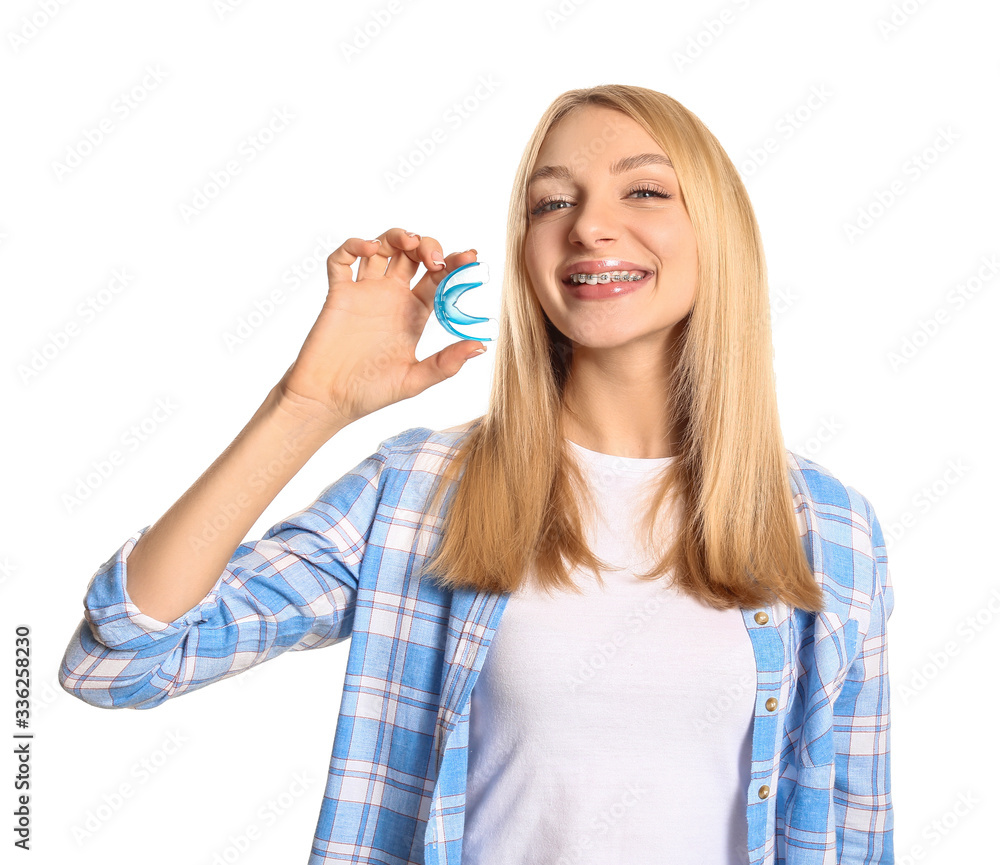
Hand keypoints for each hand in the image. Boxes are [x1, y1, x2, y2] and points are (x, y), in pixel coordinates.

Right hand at [275, 227, 484, 429]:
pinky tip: (370, 249)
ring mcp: (365, 293)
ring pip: (382, 248)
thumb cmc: (370, 393)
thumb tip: (481, 347)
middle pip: (413, 256)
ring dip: (396, 236)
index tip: (469, 257)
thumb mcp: (414, 380)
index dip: (455, 265)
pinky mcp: (338, 294)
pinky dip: (354, 245)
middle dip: (428, 247)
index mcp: (414, 314)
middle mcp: (391, 298)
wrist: (328, 401)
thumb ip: (446, 363)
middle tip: (434, 259)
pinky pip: (342, 260)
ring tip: (410, 242)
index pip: (439, 279)